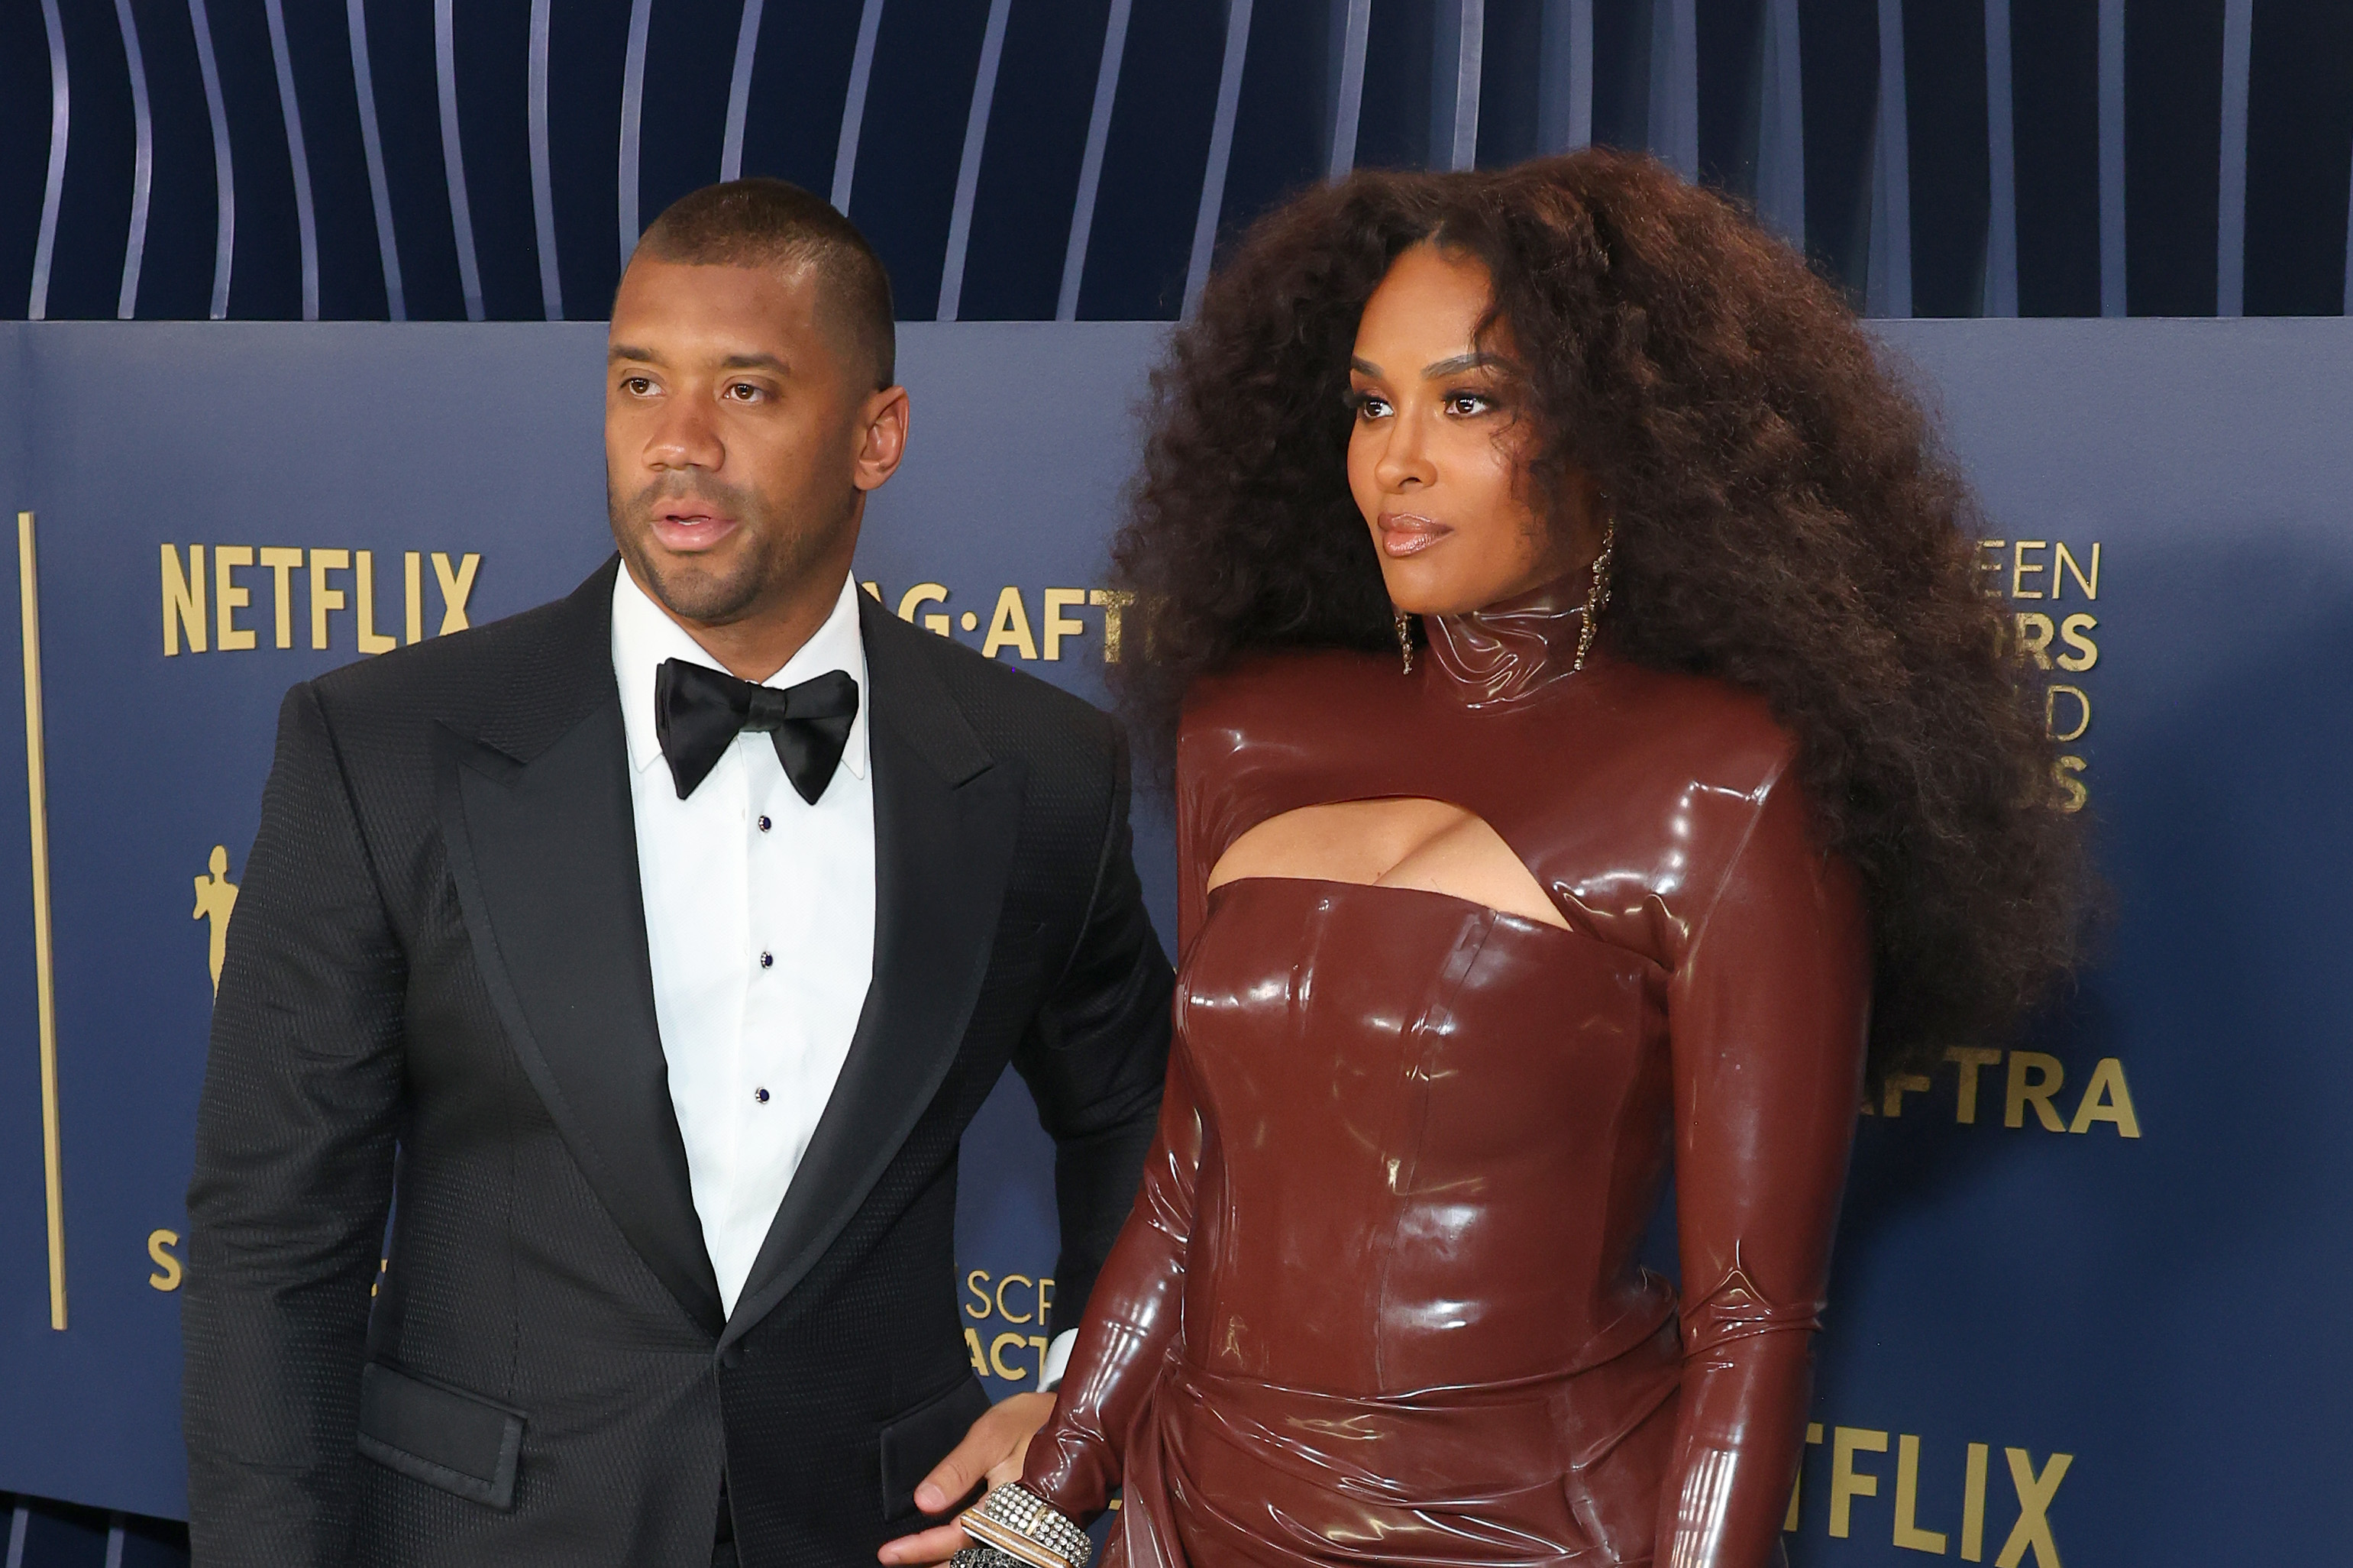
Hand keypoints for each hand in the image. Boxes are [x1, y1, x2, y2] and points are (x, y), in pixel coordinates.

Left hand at [876, 1390, 1056, 1563]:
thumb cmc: (1032, 1420)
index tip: (889, 1553)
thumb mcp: (990, 1434)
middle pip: (971, 1559)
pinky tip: (951, 1554)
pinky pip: (998, 1550)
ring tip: (917, 1562)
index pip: (958, 1537)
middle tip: (894, 1561)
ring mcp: (1031, 1530)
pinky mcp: (1034, 1529)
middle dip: (931, 1563)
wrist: (1079, 1418)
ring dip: (949, 1562)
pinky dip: (971, 1555)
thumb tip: (924, 1502)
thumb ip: (958, 1470)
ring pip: (985, 1558)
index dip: (922, 1548)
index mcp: (1010, 1504)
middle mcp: (1022, 1526)